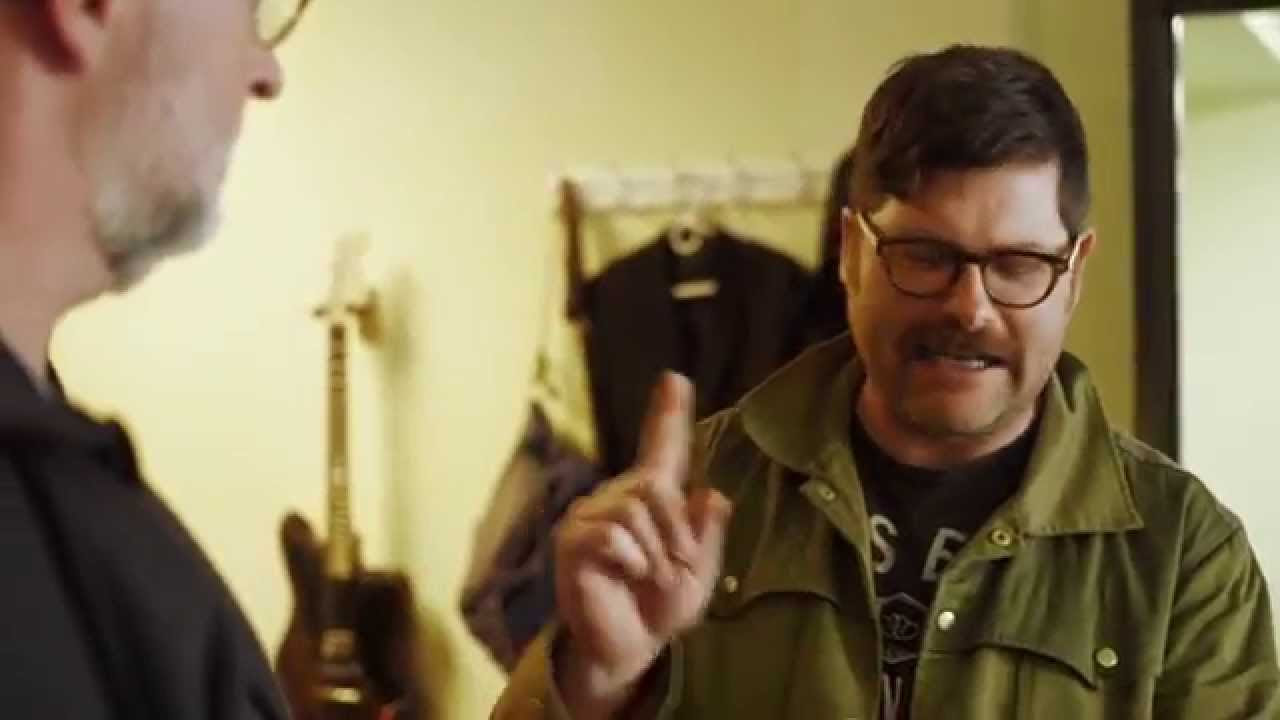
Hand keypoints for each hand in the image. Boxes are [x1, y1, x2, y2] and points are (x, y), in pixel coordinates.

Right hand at [553, 372, 731, 717]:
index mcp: (650, 500)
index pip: (662, 448)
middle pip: (656, 487)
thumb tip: (712, 494)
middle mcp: (616, 498)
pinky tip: (625, 577)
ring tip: (648, 580)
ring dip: (655, 554)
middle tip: (674, 570)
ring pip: (635, 511)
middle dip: (677, 534)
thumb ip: (707, 535)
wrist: (628, 649)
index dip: (669, 413)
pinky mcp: (572, 541)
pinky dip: (631, 561)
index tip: (675, 378)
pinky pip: (612, 536)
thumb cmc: (659, 607)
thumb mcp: (699, 574)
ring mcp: (590, 517)